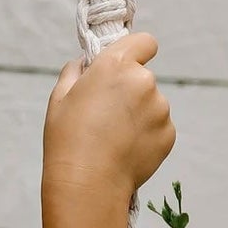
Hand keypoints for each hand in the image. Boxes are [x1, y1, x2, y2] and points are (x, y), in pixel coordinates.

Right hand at [42, 31, 175, 202]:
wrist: (88, 185)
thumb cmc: (67, 141)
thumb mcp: (59, 99)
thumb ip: (74, 72)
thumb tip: (85, 64)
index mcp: (116, 65)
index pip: (145, 42)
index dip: (136, 51)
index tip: (127, 65)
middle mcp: (144, 81)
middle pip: (143, 77)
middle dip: (129, 91)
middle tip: (105, 116)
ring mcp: (160, 108)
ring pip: (152, 105)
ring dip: (138, 116)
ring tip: (113, 139)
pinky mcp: (168, 134)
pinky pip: (158, 128)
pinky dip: (145, 137)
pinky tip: (124, 151)